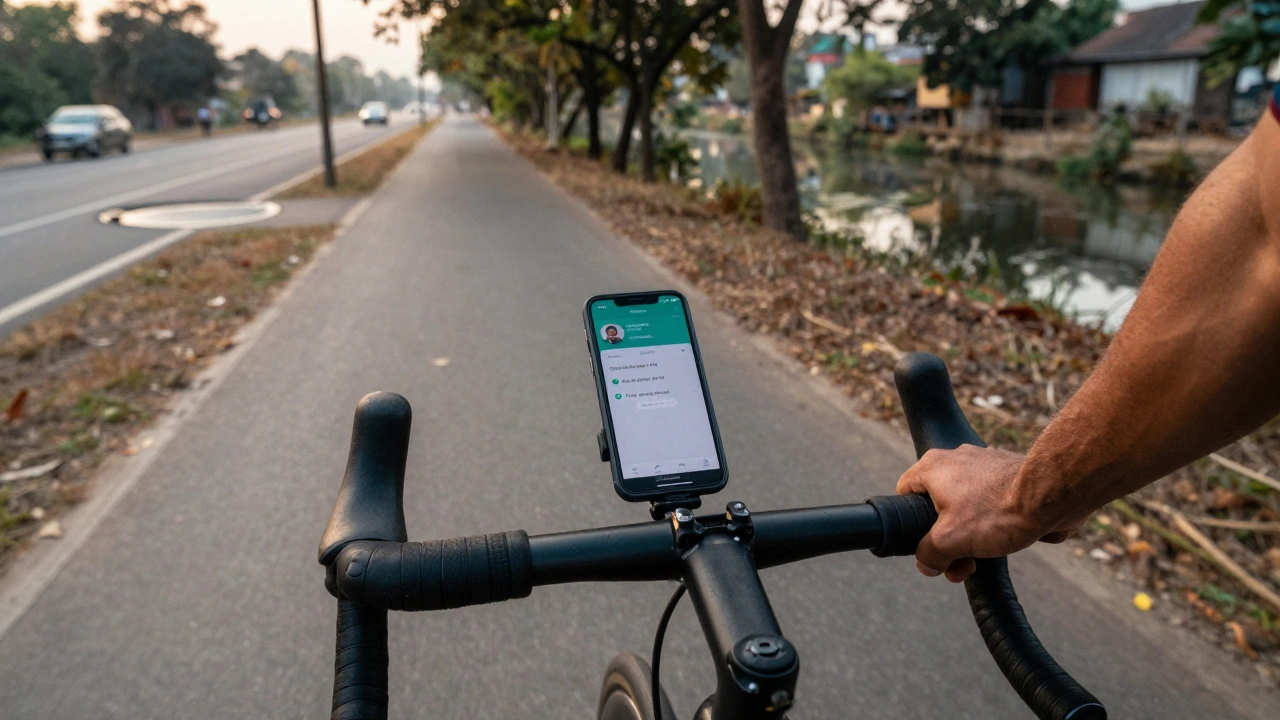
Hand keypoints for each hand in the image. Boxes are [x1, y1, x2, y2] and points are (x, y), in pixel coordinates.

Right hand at [895, 445, 1086, 582]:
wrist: (1051, 496)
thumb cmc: (998, 511)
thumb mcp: (948, 541)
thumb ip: (928, 554)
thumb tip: (926, 564)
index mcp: (933, 467)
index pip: (905, 492)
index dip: (909, 522)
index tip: (923, 543)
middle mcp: (956, 460)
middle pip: (936, 506)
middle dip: (945, 540)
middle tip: (957, 563)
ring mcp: (984, 467)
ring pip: (965, 508)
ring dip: (968, 537)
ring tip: (981, 559)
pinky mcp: (1007, 477)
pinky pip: (989, 505)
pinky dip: (991, 524)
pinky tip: (1001, 542)